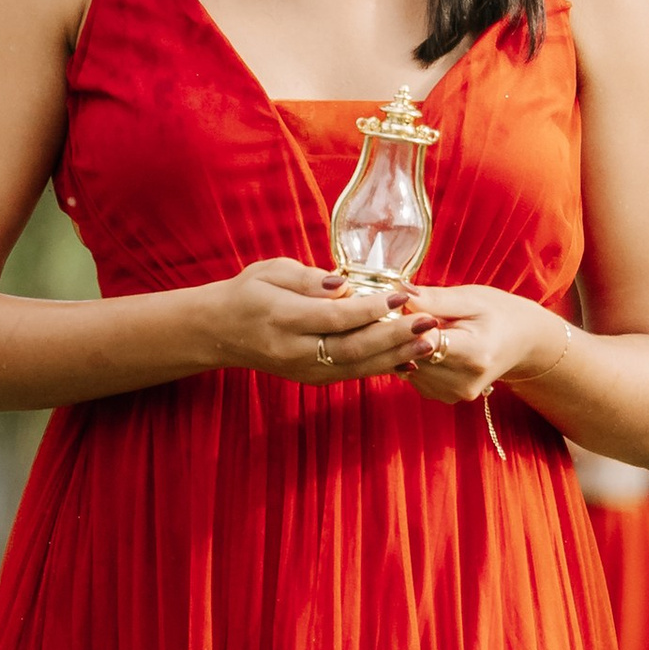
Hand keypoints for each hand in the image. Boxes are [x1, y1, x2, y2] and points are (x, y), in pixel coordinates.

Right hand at [206, 258, 420, 383]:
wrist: (219, 332)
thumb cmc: (248, 293)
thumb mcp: (270, 271)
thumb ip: (308, 278)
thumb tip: (344, 285)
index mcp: (282, 318)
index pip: (335, 317)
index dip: (371, 308)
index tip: (402, 294)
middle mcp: (294, 350)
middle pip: (352, 347)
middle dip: (394, 336)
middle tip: (428, 324)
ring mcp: (303, 370)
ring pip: (355, 367)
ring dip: (395, 356)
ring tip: (428, 343)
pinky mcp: (311, 378)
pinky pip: (351, 374)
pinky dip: (381, 367)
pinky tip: (408, 358)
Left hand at [389, 282, 551, 406]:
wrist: (521, 342)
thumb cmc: (497, 314)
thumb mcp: (471, 298)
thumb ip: (436, 299)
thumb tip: (401, 294)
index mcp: (475, 354)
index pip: (424, 342)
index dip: (407, 324)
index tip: (401, 307)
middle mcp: (466, 381)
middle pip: (412, 357)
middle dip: (403, 335)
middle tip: (405, 312)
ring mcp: (456, 394)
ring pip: (409, 369)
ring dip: (406, 348)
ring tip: (420, 328)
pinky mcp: (446, 398)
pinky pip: (415, 377)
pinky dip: (414, 360)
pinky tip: (425, 345)